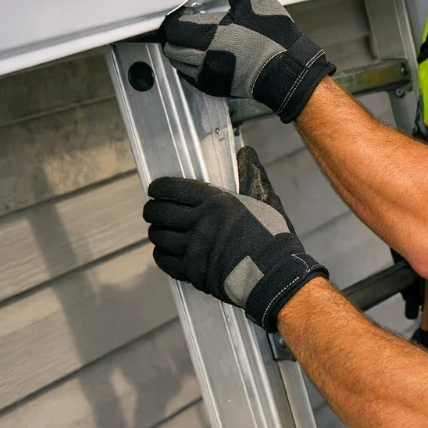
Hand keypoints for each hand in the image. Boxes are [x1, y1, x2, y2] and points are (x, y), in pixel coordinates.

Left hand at [144, 146, 328, 332]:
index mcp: (217, 203)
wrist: (275, 274)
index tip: (155, 189)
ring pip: (159, 236)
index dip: (160, 188)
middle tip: (153, 210)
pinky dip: (161, 254)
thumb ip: (252, 177)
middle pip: (161, 212)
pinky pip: (164, 260)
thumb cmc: (274, 237)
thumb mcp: (265, 202)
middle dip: (152, 210)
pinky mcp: (192, 271)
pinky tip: (166, 251)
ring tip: (161, 231)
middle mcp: (200, 223)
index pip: (175, 189)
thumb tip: (246, 153)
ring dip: (157, 231)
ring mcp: (194, 249)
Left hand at [162, 0, 334, 122]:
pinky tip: (207, 55)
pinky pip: (190, 76)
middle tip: (190, 22)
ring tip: (198, 38)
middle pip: (171, 45)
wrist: (290, 72)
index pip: (172, 26)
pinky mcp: (214, 88)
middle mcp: (202, 59)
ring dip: (182, 49)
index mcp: (208, 35)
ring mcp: (207, 76)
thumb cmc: (274, 38)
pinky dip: (191, 65)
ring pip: (178, 62)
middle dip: (176, 33)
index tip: (187, 9)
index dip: (176, 16)